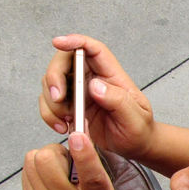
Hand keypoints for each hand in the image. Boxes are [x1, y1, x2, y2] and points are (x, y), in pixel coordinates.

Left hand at [22, 133, 118, 189]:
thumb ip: (93, 170)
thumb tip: (78, 137)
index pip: (90, 175)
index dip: (84, 153)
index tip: (79, 137)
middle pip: (47, 158)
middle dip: (56, 151)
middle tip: (66, 163)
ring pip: (32, 161)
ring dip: (44, 158)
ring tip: (56, 172)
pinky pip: (26, 172)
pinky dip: (36, 170)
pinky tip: (48, 182)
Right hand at [39, 34, 155, 160]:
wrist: (134, 148)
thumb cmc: (138, 130)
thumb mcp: (135, 118)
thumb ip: (118, 101)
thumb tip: (95, 86)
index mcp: (111, 75)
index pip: (92, 49)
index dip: (74, 41)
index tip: (58, 43)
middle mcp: (93, 80)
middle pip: (64, 63)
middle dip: (54, 78)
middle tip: (58, 99)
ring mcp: (80, 94)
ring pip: (53, 84)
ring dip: (51, 102)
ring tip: (65, 121)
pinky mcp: (71, 108)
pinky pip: (51, 105)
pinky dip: (50, 116)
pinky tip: (63, 127)